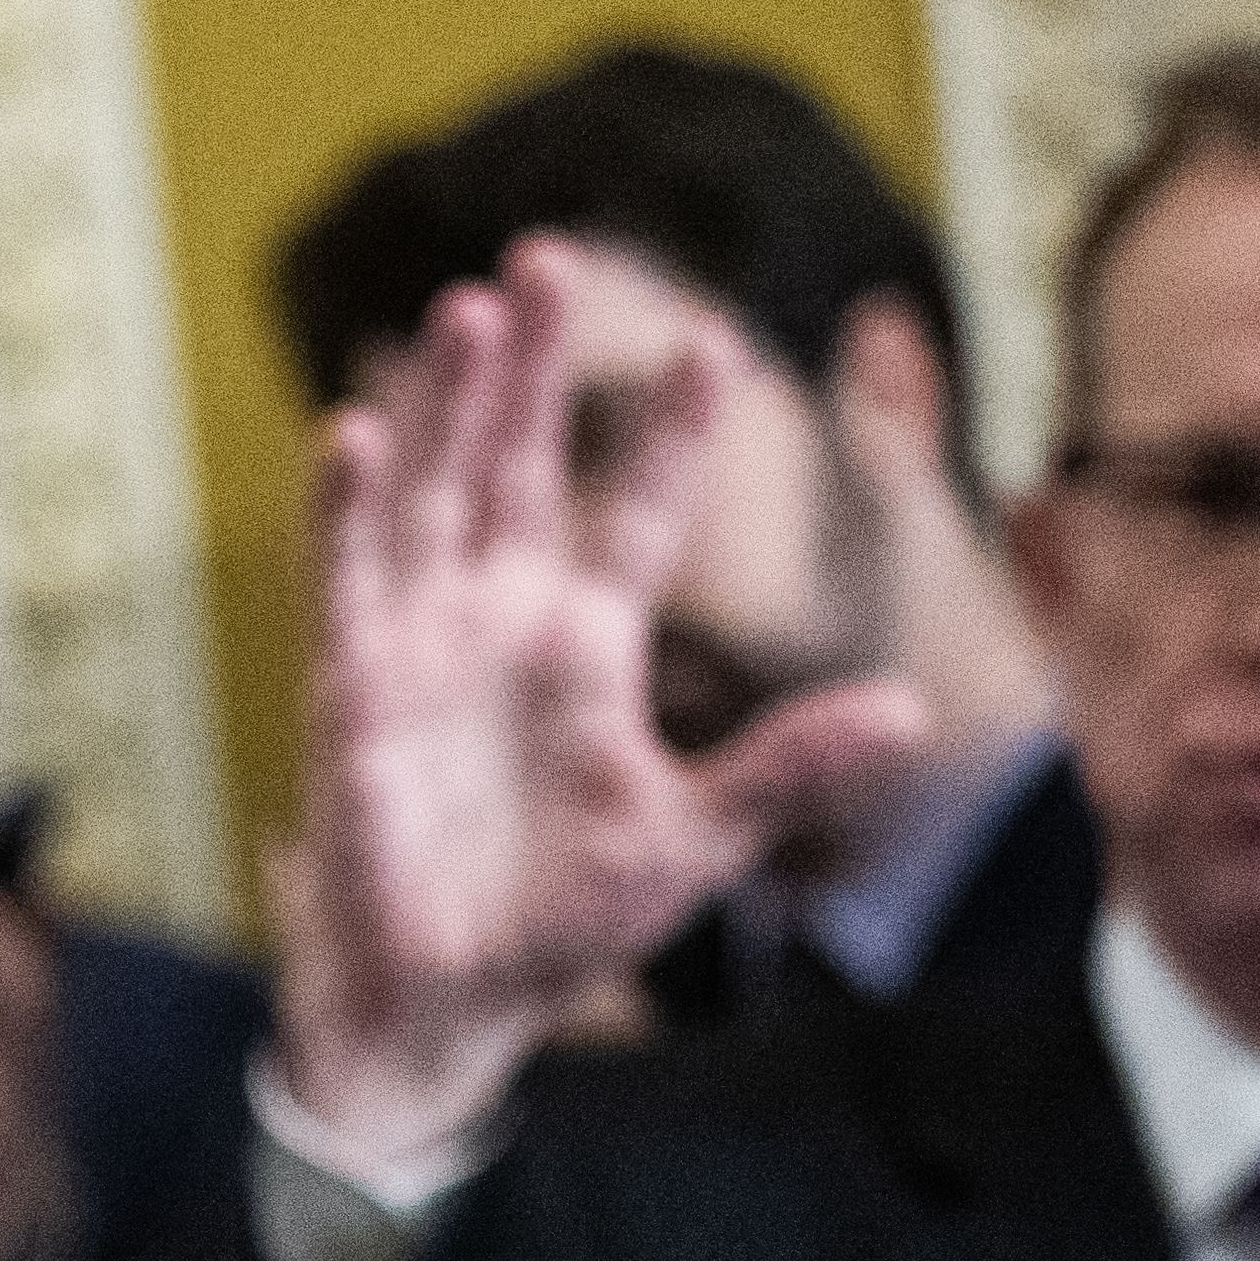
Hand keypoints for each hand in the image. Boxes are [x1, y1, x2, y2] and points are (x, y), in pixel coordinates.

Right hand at [267, 242, 924, 1162]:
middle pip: (520, 464)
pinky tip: (359, 432)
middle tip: (550, 254)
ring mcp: (425, 644)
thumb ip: (788, 767)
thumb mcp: (697, 841)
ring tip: (471, 308)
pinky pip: (349, 579)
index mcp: (590, 645)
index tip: (712, 341)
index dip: (670, 431)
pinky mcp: (356, 688)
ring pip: (437, 492)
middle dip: (533, 366)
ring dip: (450, 403)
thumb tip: (910, 711)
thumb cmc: (565, 926)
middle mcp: (503, 621)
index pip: (638, 511)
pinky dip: (349, 509)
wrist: (450, 1007)